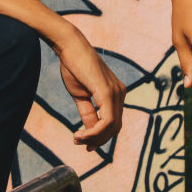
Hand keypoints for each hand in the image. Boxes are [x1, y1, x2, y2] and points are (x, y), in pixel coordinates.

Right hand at [55, 30, 125, 150]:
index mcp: (116, 93)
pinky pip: (108, 120)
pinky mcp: (108, 92)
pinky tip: (81, 134)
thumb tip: (91, 131)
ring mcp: (116, 93)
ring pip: (112, 126)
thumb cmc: (74, 67)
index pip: (114, 122)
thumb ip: (88, 113)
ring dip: (94, 137)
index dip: (100, 136)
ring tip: (77, 139)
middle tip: (80, 144)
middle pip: (115, 127)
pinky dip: (95, 131)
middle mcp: (120, 93)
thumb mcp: (81, 95)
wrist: (70, 47)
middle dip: (98, 140)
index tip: (84, 143)